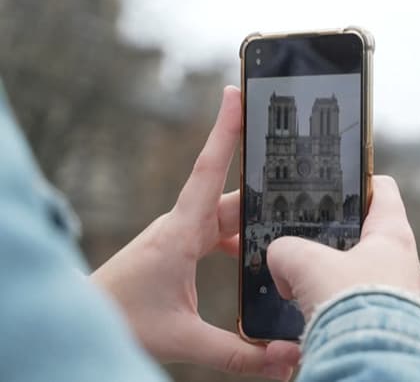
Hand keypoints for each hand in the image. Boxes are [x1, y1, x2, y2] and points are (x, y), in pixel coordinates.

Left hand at [91, 86, 298, 379]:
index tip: (236, 93)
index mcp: (180, 232)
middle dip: (268, 184)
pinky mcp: (182, 246)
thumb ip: (238, 352)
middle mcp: (182, 225)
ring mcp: (182, 234)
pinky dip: (243, 240)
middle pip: (235, 197)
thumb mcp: (184, 339)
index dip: (224, 130)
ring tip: (295, 220)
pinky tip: (260, 255)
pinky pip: (221, 232)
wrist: (84, 321)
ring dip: (258, 219)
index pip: (209, 171)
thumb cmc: (122, 322)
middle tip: (306, 170)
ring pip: (231, 216)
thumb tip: (287, 357)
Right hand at [267, 175, 419, 318]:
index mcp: (394, 236)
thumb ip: (288, 250)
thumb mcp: (307, 264)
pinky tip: (304, 330)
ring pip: (358, 282)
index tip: (335, 183)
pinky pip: (355, 316)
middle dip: (331, 244)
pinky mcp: (388, 330)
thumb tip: (280, 258)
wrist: (376, 366)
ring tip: (297, 292)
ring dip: (328, 286)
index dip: (358, 180)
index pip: (382, 190)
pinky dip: (331, 319)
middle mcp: (404, 266)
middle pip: (365, 240)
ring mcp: (400, 300)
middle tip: (302, 245)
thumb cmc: (353, 306)